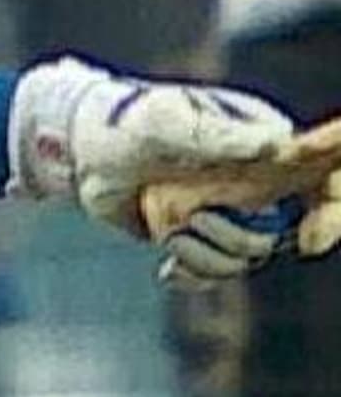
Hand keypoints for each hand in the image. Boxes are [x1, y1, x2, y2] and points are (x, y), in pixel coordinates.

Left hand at [9, 56, 298, 284]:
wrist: (80, 150)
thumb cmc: (126, 121)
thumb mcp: (167, 120)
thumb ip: (219, 136)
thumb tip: (277, 146)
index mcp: (266, 144)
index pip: (324, 178)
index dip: (331, 212)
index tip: (307, 239)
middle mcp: (257, 181)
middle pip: (287, 229)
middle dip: (244, 239)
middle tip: (196, 221)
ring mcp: (229, 211)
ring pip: (247, 255)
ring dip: (210, 256)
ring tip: (169, 233)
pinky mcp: (198, 236)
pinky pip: (213, 271)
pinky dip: (193, 275)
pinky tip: (167, 270)